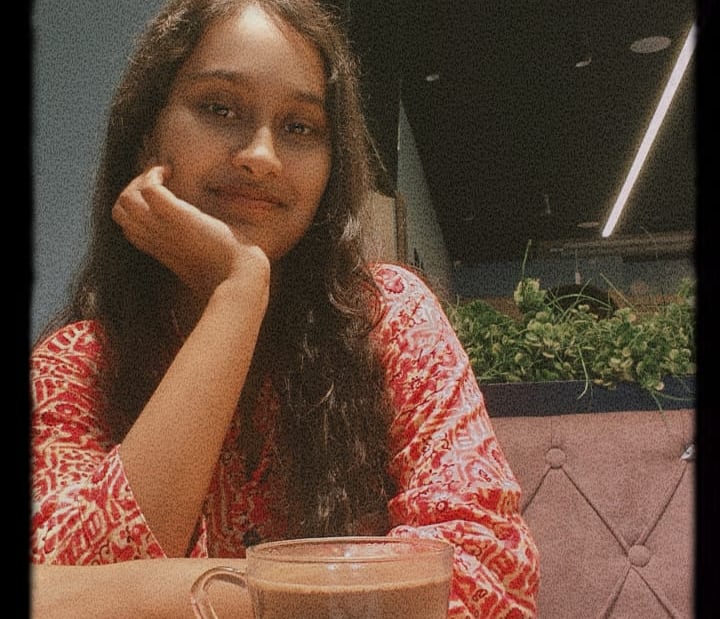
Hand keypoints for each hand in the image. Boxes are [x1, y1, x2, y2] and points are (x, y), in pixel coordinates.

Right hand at [112, 165, 269, 301]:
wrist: (241, 277)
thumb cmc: (231, 272)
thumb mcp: (206, 259)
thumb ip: (196, 248)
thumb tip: (204, 238)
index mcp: (161, 251)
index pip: (127, 225)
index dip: (137, 207)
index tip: (160, 195)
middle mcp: (157, 240)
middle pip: (119, 211)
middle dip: (133, 189)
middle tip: (160, 180)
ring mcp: (165, 229)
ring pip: (125, 200)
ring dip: (140, 180)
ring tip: (165, 175)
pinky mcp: (179, 218)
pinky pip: (149, 190)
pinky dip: (153, 175)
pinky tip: (171, 172)